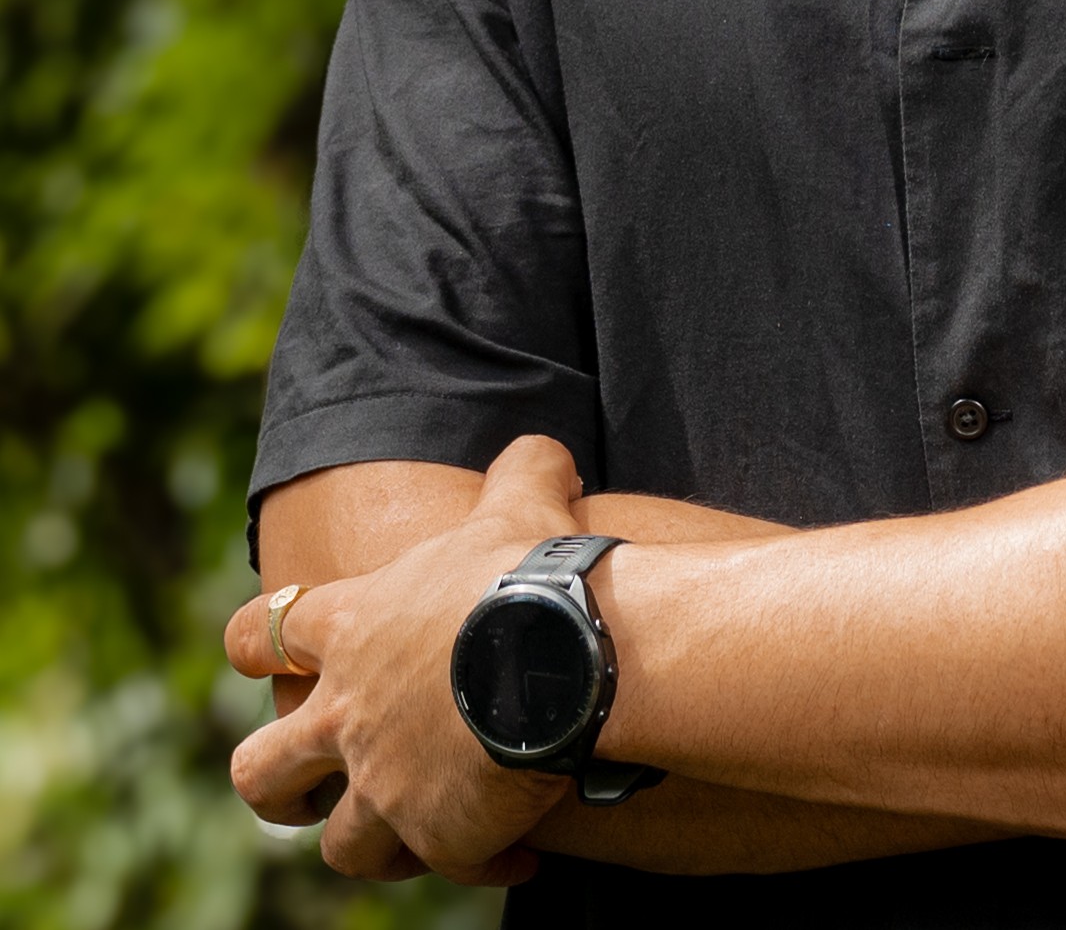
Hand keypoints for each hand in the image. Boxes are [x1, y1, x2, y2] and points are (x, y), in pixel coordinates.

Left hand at [225, 433, 586, 884]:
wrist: (562, 655)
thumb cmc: (528, 572)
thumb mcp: (521, 501)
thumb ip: (519, 471)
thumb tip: (543, 450)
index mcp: (352, 629)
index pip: (260, 634)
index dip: (254, 643)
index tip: (263, 654)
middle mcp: (347, 716)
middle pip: (260, 772)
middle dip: (277, 784)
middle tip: (310, 784)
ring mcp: (384, 785)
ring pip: (340, 846)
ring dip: (377, 840)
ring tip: (423, 832)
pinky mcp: (435, 835)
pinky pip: (447, 865)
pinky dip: (477, 859)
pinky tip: (514, 851)